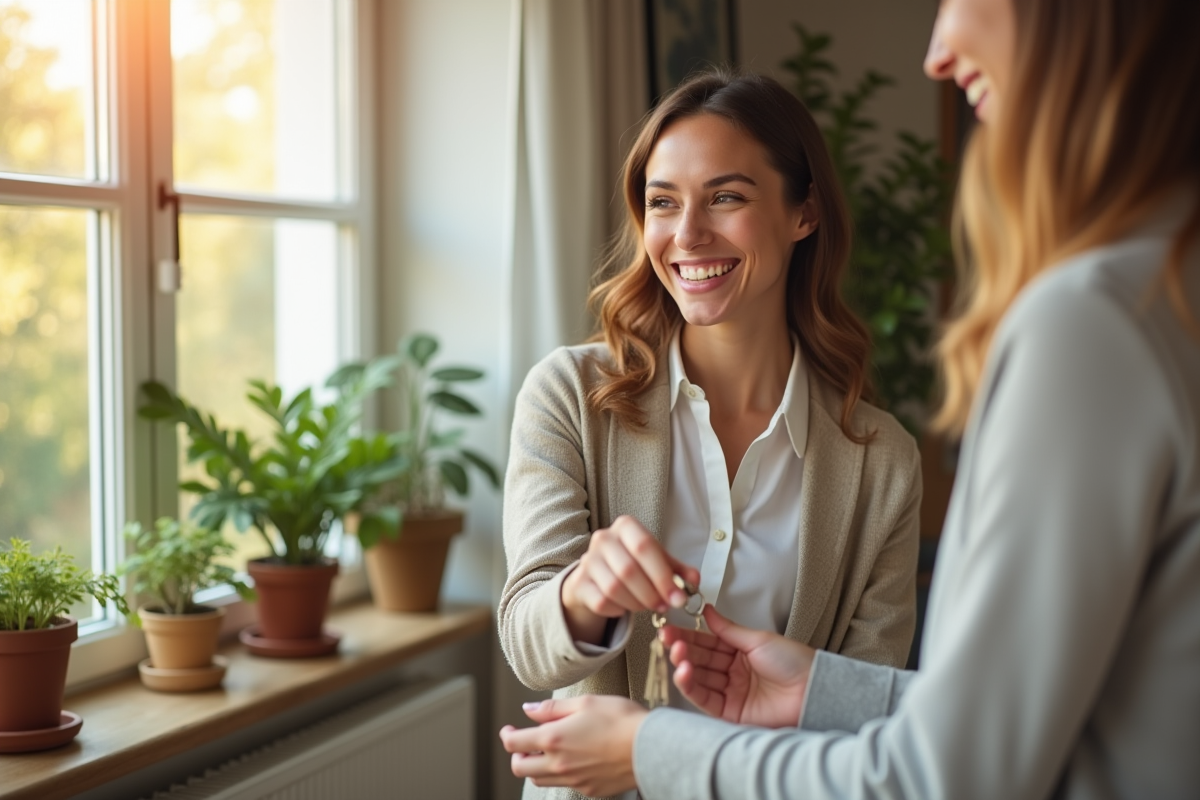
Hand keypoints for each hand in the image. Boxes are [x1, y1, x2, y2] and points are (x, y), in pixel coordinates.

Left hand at [499, 695, 647, 796]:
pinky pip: (562, 785)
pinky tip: (570, 760)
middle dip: (516, 754)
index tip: (509, 729)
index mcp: (553, 739)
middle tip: (524, 742)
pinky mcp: (588, 789)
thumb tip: (529, 711)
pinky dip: (557, 774)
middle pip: (520, 768)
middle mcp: (559, 764)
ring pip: (538, 780)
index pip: (514, 743)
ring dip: (535, 766)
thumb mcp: (585, 702)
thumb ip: (551, 708)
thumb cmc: (621, 720)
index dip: (506, 734)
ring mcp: (573, 780)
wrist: (651, 747)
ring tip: (547, 751)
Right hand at [561, 515, 700, 643]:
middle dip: (651, 593)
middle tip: (665, 606)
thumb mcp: (657, 562)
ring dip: (636, 603)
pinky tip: (625, 607)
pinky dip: (618, 610)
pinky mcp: (579, 583)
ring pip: (613, 588)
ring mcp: (587, 560)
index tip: (678, 597)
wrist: (597, 577)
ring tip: (647, 606)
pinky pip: (601, 602)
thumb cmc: (633, 565)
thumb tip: (694, 580)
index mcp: (626, 526)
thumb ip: (678, 570)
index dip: (663, 574)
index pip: (645, 546)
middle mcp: (603, 538)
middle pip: (629, 569)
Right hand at [663, 604, 814, 727]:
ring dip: (684, 665)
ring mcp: (731, 693)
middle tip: (667, 637)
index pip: (708, 642)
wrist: (812, 690)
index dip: (689, 635)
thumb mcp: (758, 639)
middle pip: (700, 660)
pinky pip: (704, 699)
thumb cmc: (793, 662)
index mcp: (740, 653)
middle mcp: (733, 673)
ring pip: (699, 679)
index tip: (671, 627)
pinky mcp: (730, 713)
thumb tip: (706, 611)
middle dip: (682, 648)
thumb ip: (728, 629)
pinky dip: (690, 686)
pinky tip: (683, 672)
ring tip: (676, 653)